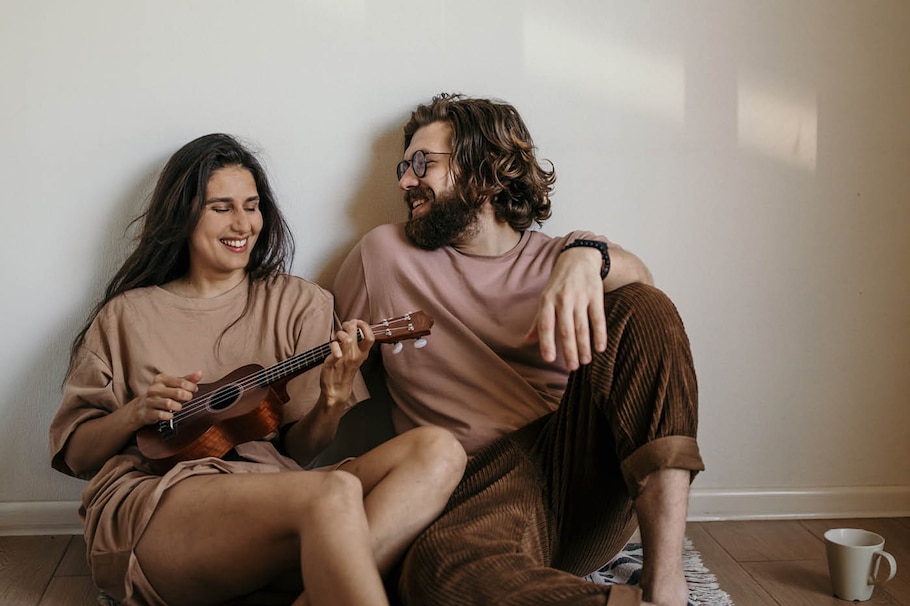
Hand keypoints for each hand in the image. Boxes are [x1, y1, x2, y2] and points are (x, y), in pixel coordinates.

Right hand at [128, 370, 201, 428]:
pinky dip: (169, 416)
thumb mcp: (172, 384)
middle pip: (178, 393)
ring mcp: (150, 401)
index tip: (194, 389)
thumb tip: (200, 373)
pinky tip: (170, 414)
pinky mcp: (148, 412)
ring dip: (178, 407)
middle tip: (188, 398)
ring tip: (178, 407)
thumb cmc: (161, 394)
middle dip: (187, 397)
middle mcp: (155, 389)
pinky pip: (163, 415)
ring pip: (170, 404)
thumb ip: (187, 379)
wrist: (141, 407)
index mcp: (161, 379)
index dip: (192, 387)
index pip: (181, 382)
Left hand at [319, 320, 373, 410]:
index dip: (365, 326)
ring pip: (346, 338)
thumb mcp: (355, 356)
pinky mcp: (333, 361)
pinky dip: (332, 344)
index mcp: (363, 354)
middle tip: (344, 326)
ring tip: (337, 337)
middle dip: (348, 324)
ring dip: (339, 333)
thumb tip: (354, 322)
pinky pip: (334, 347)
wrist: (337, 390)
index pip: (370, 337)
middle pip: (355, 332)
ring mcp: (345, 358)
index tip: (358, 322)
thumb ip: (355, 340)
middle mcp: (355, 356)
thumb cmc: (345, 370)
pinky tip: (332, 346)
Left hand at [526, 247, 606, 370]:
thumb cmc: (559, 284)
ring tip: (586, 361)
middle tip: (572, 367)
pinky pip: (598, 318)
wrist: (578, 258)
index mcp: (547, 300)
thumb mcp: (545, 298)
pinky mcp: (595, 294)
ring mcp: (580, 296)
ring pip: (582, 326)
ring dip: (584, 346)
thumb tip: (526, 342)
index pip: (546, 325)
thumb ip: (538, 321)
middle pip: (566, 329)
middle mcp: (563, 299)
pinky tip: (600, 348)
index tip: (549, 359)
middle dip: (569, 350)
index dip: (547, 342)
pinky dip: (600, 334)